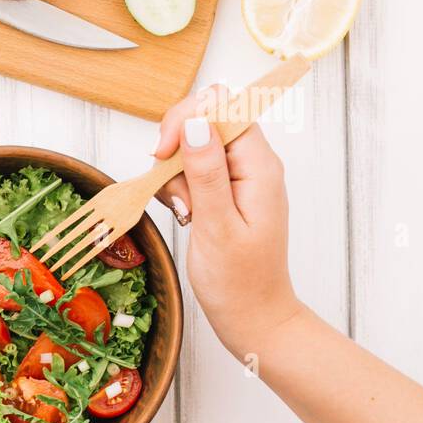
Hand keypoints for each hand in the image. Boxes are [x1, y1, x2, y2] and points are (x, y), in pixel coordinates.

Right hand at [153, 87, 303, 356]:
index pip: (224, 108)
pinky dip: (178, 186)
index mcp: (260, 167)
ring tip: (183, 210)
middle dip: (176, 145)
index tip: (162, 153)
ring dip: (175, 172)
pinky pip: (194, 169)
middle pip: (207, 120)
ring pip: (194, 145)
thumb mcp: (216, 225)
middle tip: (165, 182)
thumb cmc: (238, 279)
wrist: (251, 314)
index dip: (188, 119)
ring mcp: (239, 176)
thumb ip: (206, 171)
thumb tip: (196, 121)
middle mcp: (253, 164)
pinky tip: (183, 212)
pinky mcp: (225, 190)